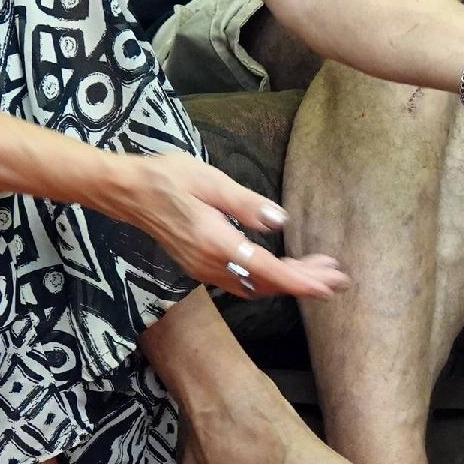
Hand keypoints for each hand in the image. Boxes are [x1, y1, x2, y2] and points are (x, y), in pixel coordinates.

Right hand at [103, 153, 351, 299]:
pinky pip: (243, 282)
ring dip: (289, 282)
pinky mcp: (201, 267)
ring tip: (320, 271)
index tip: (329, 284)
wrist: (126, 192)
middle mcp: (211, 264)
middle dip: (305, 282)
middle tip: (338, 278)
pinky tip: (286, 270)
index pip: (267, 270)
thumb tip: (279, 221)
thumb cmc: (167, 178)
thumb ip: (246, 204)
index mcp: (215, 242)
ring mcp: (204, 269)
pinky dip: (270, 279)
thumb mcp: (210, 181)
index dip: (301, 281)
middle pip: (267, 283)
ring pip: (256, 286)